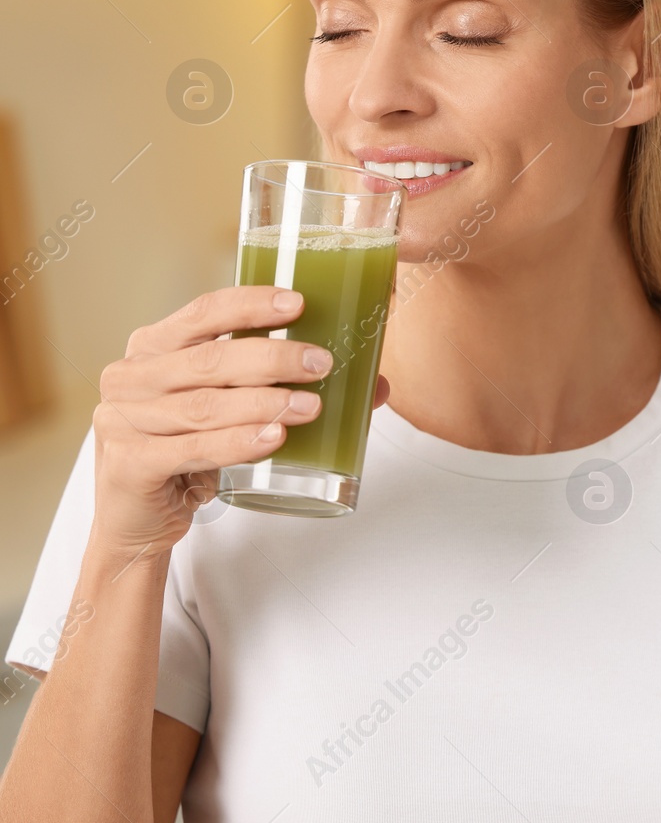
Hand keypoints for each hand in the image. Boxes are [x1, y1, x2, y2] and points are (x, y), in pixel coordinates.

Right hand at [90, 286, 335, 559]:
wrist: (138, 519)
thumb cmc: (189, 449)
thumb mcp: (228, 410)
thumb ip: (283, 388)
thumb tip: (376, 386)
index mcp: (153, 347)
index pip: (203, 312)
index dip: (250, 305)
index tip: (298, 303)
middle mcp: (131, 377)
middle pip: (210, 360)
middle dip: (272, 359)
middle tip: (321, 364)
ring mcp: (123, 421)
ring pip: (205, 406)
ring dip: (264, 404)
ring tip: (310, 406)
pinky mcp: (129, 465)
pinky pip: (191, 449)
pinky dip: (236, 443)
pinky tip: (272, 439)